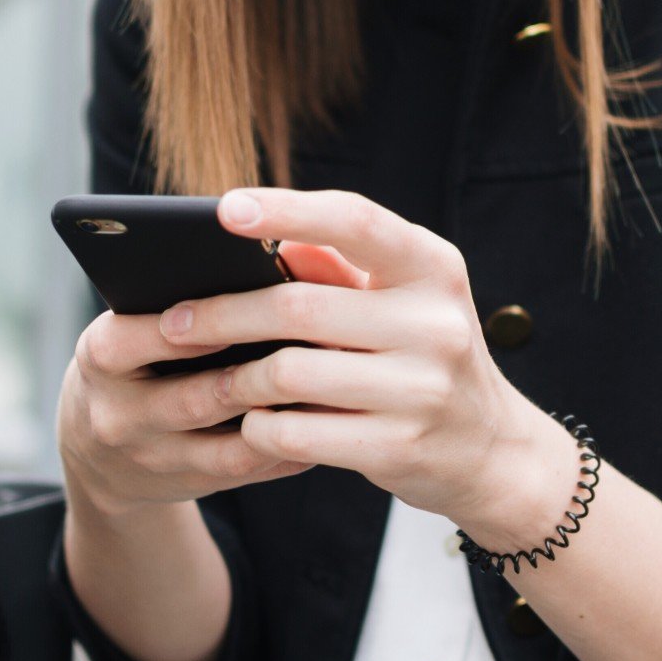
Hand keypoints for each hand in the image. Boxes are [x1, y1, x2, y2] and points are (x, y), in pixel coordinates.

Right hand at [57, 301, 327, 522]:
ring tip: (328, 391)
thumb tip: (267, 262)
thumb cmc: (136, 361)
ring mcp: (152, 459)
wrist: (100, 451)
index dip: (198, 327)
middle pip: (193, 399)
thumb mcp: (133, 326)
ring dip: (281, 419)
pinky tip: (321, 427)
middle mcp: (118, 414)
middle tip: (314, 351)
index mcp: (102, 358)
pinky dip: (286, 451)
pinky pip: (245, 473)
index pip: (139, 338)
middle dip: (255, 378)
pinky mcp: (187, 486)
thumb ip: (185, 300)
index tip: (252, 305)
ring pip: (225, 448)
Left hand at [158, 188, 576, 548]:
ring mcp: (422, 389)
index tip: (225, 209)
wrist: (489, 451)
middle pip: (299, 307)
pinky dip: (260, 426)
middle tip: (172, 321)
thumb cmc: (423, 359)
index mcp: (434, 268)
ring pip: (289, 373)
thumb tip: (263, 240)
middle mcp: (435, 323)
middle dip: (223, 314)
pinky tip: (253, 422)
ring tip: (212, 377)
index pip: (355, 220)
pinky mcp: (399, 447)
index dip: (288, 210)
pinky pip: (296, 432)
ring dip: (237, 377)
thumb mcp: (402, 301)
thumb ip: (340, 267)